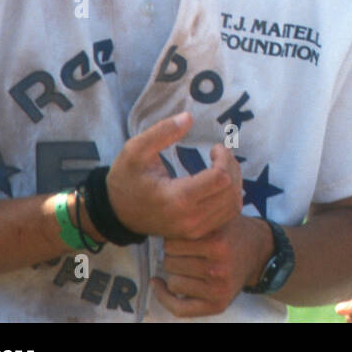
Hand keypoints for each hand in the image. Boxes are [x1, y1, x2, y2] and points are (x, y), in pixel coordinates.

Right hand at [107, 113, 242, 239]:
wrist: (116, 212)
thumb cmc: (126, 178)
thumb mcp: (135, 150)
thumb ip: (162, 132)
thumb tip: (189, 117)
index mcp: (176, 198)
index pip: (220, 178)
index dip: (225, 159)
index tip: (215, 148)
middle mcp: (189, 218)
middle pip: (230, 192)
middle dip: (232, 168)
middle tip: (221, 155)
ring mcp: (194, 230)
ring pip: (232, 206)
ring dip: (235, 182)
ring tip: (222, 167)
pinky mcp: (196, 234)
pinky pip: (226, 217)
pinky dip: (230, 197)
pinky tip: (220, 184)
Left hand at [152, 215, 272, 317]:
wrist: (261, 252)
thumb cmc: (234, 232)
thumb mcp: (219, 218)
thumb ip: (194, 220)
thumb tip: (160, 224)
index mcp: (217, 244)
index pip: (171, 243)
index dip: (171, 239)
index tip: (178, 238)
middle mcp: (218, 268)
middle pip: (170, 263)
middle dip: (173, 256)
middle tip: (184, 252)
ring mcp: (218, 289)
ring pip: (173, 282)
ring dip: (175, 273)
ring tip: (186, 265)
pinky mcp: (218, 304)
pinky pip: (179, 307)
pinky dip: (164, 297)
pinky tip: (158, 284)